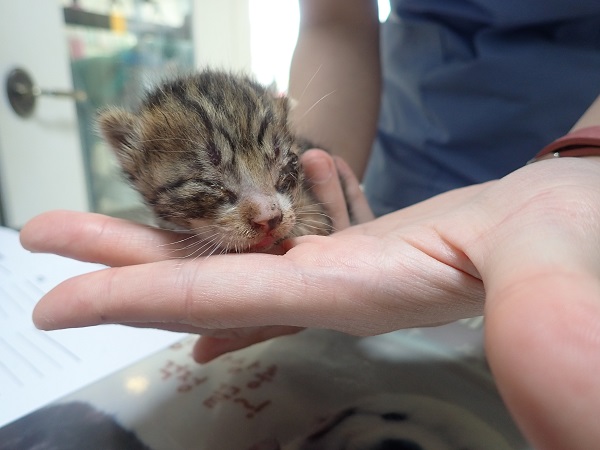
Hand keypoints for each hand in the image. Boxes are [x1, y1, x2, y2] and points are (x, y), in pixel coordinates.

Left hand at [21, 154, 599, 448]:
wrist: (567, 228)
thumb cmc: (568, 243)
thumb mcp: (558, 270)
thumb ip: (547, 324)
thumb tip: (562, 396)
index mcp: (359, 291)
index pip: (232, 298)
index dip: (143, 299)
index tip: (56, 301)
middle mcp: (331, 286)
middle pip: (206, 276)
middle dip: (120, 262)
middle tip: (41, 241)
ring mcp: (336, 268)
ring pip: (231, 254)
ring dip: (165, 242)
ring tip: (95, 229)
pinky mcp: (350, 250)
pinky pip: (270, 253)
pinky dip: (230, 252)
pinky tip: (204, 257)